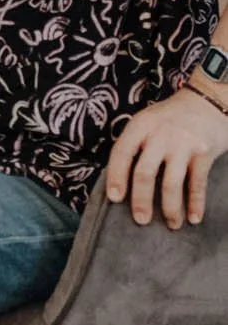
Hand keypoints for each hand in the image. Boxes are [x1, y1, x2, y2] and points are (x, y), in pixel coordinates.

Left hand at [105, 86, 227, 227]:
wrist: (209, 100)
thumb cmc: (172, 117)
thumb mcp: (147, 120)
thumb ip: (135, 143)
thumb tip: (120, 180)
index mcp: (140, 126)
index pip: (122, 153)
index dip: (116, 177)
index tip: (115, 198)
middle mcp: (160, 135)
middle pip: (144, 173)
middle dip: (141, 201)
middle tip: (141, 220)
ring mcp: (183, 144)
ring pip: (171, 183)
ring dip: (170, 208)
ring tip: (172, 224)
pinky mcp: (204, 152)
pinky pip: (197, 183)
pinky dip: (196, 203)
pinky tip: (194, 218)